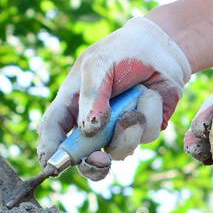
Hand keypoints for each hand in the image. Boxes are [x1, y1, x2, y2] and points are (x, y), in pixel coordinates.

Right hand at [37, 17, 191, 180]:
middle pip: (83, 158)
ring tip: (139, 96)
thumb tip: (89, 130)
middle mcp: (92, 124)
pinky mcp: (141, 131)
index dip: (50, 150)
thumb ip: (92, 96)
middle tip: (101, 160)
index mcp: (72, 105)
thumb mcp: (99, 64)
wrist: (162, 47)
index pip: (53, 131)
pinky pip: (145, 137)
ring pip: (118, 151)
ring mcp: (116, 130)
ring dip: (130, 128)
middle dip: (91, 164)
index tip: (54, 166)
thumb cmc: (122, 50)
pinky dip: (150, 114)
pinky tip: (151, 95)